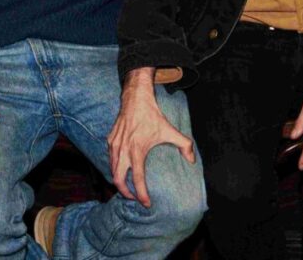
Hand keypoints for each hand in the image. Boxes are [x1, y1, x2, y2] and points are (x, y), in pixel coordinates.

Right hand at [107, 73, 195, 207]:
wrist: (135, 98)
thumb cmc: (152, 115)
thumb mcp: (170, 130)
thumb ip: (184, 145)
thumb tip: (192, 160)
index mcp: (137, 151)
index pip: (137, 179)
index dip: (141, 194)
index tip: (146, 203)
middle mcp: (123, 150)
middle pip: (117, 180)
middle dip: (125, 193)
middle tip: (134, 198)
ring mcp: (114, 145)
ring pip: (112, 170)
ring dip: (119, 181)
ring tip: (128, 187)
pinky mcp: (110, 140)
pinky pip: (110, 159)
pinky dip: (115, 168)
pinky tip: (123, 169)